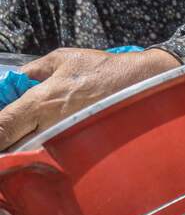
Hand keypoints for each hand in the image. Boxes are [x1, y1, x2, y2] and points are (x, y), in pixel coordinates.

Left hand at [0, 47, 178, 149]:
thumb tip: (16, 81)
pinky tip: (46, 148)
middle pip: (14, 146)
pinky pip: (58, 155)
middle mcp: (52, 125)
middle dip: (6, 143)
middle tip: (7, 139)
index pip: (2, 123)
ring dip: (23, 150)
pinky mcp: (85, 148)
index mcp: (41, 101)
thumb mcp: (61, 58)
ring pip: (34, 154)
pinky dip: (47, 153)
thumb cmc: (103, 70)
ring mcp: (69, 140)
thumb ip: (32, 71)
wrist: (141, 84)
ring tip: (22, 144)